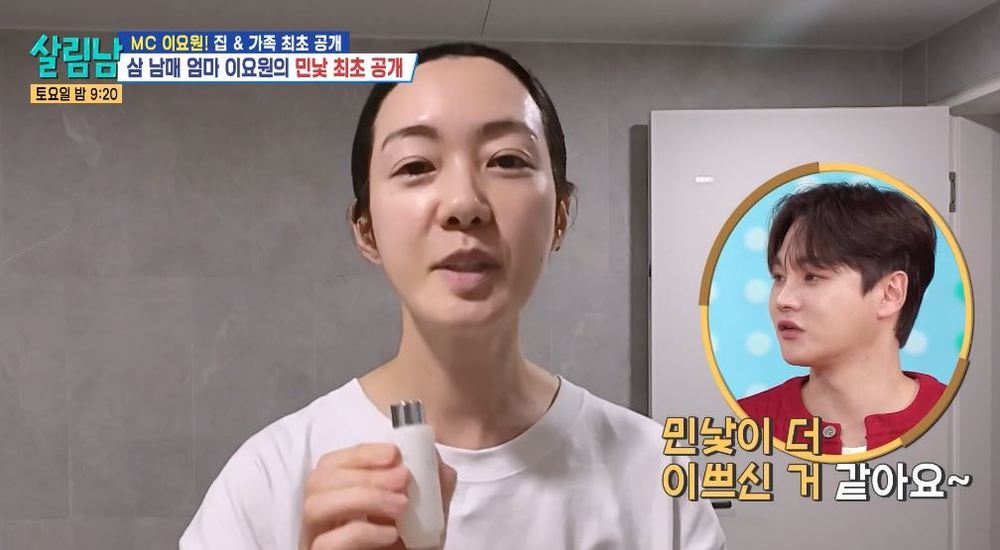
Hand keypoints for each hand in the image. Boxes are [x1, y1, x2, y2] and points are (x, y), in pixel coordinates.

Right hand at [299, 443, 456, 549]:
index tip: (394, 454)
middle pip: (318, 480)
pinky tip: (391, 534)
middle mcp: (323, 516)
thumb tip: (430, 453)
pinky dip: (361, 531)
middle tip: (402, 479)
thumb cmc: (414, 541)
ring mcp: (319, 538)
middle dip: (365, 474)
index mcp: (340, 494)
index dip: (360, 453)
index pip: (331, 462)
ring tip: (400, 506)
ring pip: (313, 506)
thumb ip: (431, 479)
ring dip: (362, 497)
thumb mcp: (427, 506)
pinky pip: (327, 542)